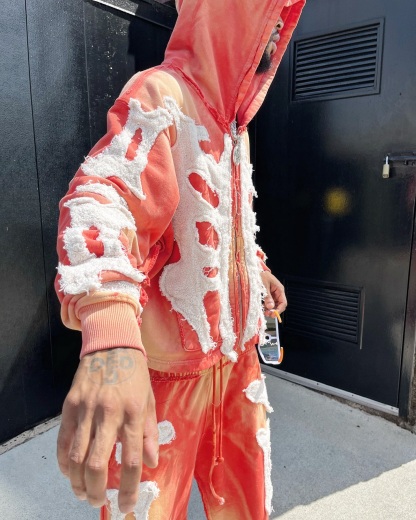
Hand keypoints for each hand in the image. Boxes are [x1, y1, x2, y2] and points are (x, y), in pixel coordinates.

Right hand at [57, 348, 157, 513]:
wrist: (112, 342)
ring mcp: (86, 408)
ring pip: (76, 456)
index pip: (131, 460)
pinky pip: (63, 440)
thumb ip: (150, 433)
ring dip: (78, 482)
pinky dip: (64, 462)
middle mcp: (108, 412)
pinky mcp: (70, 404)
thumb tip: (151, 463)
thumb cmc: (135, 373)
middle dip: (98, 491)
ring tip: (84, 493)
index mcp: (132, 412)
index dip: (129, 488)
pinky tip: (70, 472)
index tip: (127, 504)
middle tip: (100, 502)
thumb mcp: (149, 400)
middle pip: (98, 463)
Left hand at [260, 271, 286, 316]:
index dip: (279, 310)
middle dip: (274, 311)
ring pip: (273, 305)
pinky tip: (261, 307)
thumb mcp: (264, 286)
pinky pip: (269, 303)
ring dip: (269, 309)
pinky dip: (266, 306)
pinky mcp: (268, 295)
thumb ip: (267, 296)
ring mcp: (273, 294)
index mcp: (279, 289)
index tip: (273, 314)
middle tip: (267, 314)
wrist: (255, 270)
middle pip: (279, 305)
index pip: (283, 303)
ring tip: (263, 310)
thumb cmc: (261, 275)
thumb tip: (270, 306)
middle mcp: (277, 293)